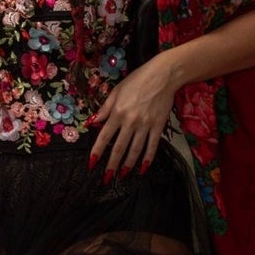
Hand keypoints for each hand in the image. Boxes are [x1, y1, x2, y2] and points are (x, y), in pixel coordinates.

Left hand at [87, 57, 175, 180]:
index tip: (92, 164)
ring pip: (135, 150)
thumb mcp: (116, 91)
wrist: (163, 75)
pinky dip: (147, 158)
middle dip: (111, 165)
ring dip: (128, 165)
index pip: (104, 137)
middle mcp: (130, 122)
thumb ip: (105, 109)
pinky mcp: (158, 126)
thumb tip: (93, 123)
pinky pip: (152, 146)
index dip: (97, 152)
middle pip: (119, 148)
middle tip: (106, 179)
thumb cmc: (137, 80)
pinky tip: (142, 169)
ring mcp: (145, 125)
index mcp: (117, 113)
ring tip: (122, 176)